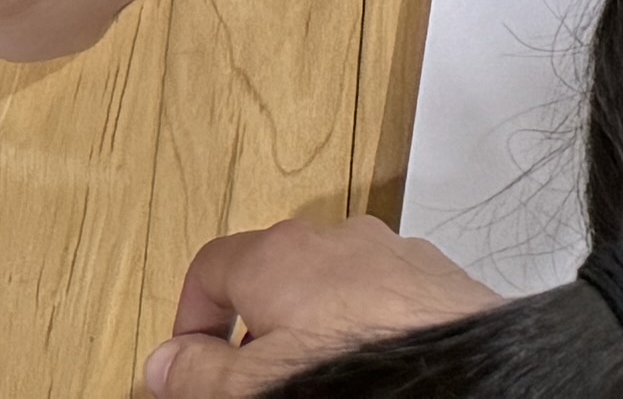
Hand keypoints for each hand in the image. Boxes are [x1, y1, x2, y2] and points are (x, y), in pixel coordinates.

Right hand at [146, 217, 493, 397]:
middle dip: (252, 329)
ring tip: (311, 375)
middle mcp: (335, 238)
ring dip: (308, 327)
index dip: (190, 318)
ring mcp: (390, 251)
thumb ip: (198, 375)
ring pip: (328, 284)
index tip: (189, 362)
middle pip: (270, 274)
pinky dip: (360, 324)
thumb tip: (163, 363)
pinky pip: (378, 294)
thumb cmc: (355, 371)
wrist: (459, 375)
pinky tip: (366, 363)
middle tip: (249, 381)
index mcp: (279, 255)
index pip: (208, 266)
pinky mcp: (431, 276)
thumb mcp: (252, 387)